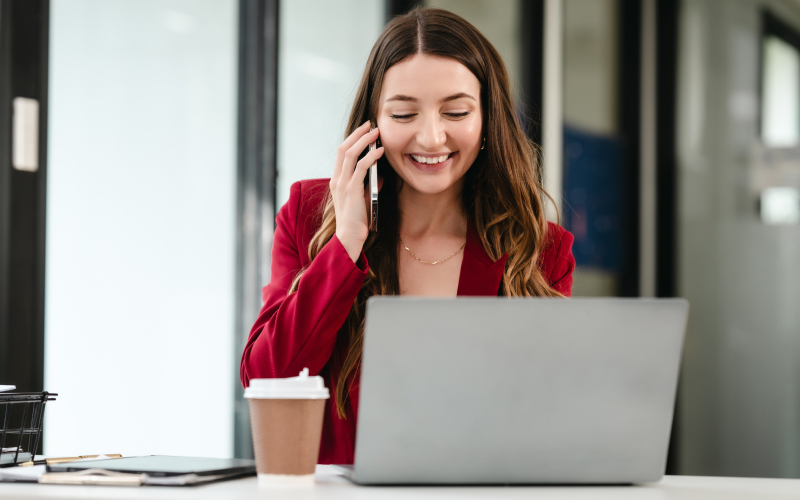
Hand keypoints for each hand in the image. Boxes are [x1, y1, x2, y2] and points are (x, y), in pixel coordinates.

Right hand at [330, 122, 384, 261]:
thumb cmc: (357, 220)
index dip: (352, 139)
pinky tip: (380, 151)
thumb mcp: (363, 198)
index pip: (341, 153)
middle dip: (357, 134)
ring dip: (364, 141)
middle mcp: (337, 179)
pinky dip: (371, 157)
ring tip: (376, 133)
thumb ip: (369, 186)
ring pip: (350, 154)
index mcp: (337, 180)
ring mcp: (342, 184)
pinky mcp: (351, 190)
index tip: (364, 130)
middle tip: (370, 125)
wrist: (349, 236)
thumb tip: (381, 176)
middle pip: (344, 148)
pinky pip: (361, 167)